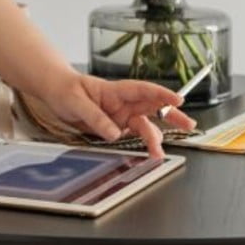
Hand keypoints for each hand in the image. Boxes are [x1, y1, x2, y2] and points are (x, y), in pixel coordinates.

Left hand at [18, 70, 198, 158]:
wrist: (55, 94)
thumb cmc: (66, 90)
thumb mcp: (76, 102)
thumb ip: (95, 117)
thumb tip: (113, 132)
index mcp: (115, 91)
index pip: (143, 90)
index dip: (162, 94)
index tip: (178, 100)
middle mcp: (122, 104)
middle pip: (153, 108)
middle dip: (172, 116)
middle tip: (189, 125)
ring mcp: (121, 117)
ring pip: (145, 126)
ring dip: (154, 139)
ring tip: (158, 154)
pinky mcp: (116, 129)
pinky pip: (133, 137)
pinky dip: (141, 146)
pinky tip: (147, 155)